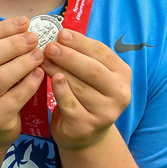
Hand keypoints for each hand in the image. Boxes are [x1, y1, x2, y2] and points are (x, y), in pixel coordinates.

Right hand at [0, 18, 44, 148]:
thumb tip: (23, 25)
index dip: (4, 28)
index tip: (25, 22)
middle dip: (14, 44)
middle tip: (34, 39)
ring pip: (2, 76)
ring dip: (24, 62)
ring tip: (39, 55)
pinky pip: (16, 96)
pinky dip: (31, 83)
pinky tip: (39, 74)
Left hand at [41, 29, 130, 150]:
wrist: (84, 134)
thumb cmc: (85, 96)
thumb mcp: (90, 75)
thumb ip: (82, 56)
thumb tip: (61, 34)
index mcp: (122, 74)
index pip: (102, 53)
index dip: (80, 42)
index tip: (61, 33)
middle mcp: (119, 93)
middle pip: (93, 70)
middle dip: (69, 56)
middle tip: (50, 46)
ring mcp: (106, 112)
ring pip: (80, 87)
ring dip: (59, 70)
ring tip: (43, 60)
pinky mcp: (87, 126)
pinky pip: (71, 104)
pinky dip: (60, 90)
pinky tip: (52, 79)